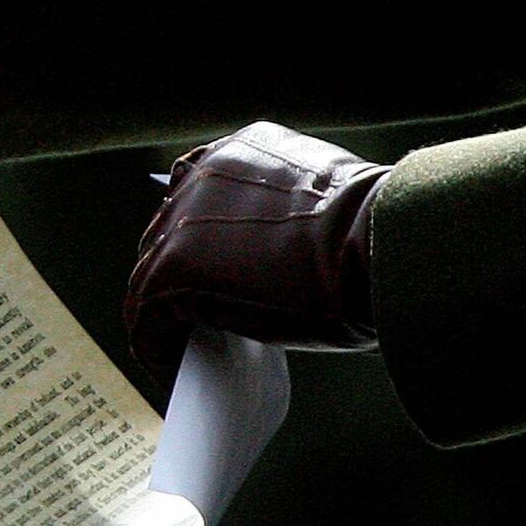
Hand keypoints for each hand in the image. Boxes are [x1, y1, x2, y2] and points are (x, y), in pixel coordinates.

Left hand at [125, 121, 390, 385]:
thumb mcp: (331, 210)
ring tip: (184, 355)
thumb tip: (285, 267)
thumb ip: (294, 223)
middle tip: (199, 323)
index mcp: (245, 153)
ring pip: (150, 277)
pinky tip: (175, 372)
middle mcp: (205, 175)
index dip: (202, 242)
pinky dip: (155, 348)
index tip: (216, 278)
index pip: (202, 197)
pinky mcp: (172, 270)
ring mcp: (182, 220)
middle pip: (168, 233)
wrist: (379, 242)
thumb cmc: (380, 237)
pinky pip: (145, 318)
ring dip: (163, 318)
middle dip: (179, 278)